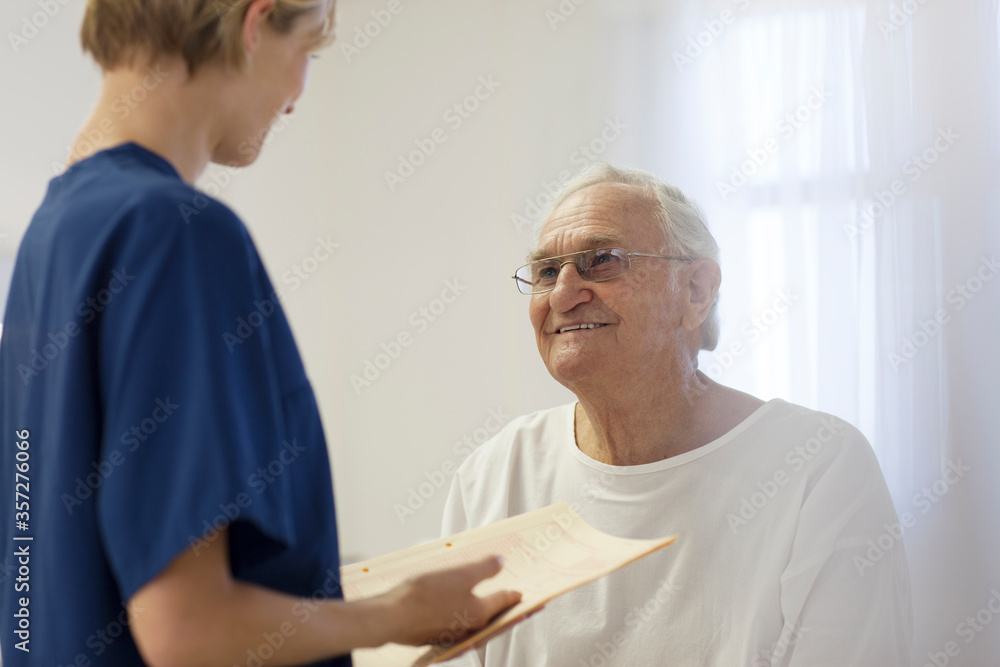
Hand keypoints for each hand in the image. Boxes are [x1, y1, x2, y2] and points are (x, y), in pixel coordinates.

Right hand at [380, 556, 521, 645]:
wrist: (392, 618)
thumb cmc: (425, 595)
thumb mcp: (460, 574)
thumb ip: (484, 568)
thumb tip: (501, 563)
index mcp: (479, 613)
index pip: (504, 602)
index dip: (515, 596)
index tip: (526, 597)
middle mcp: (469, 629)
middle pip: (496, 620)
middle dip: (511, 614)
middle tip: (525, 610)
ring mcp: (452, 635)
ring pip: (479, 628)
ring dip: (491, 620)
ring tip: (497, 614)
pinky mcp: (435, 637)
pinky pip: (460, 631)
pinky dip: (469, 625)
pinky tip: (463, 619)